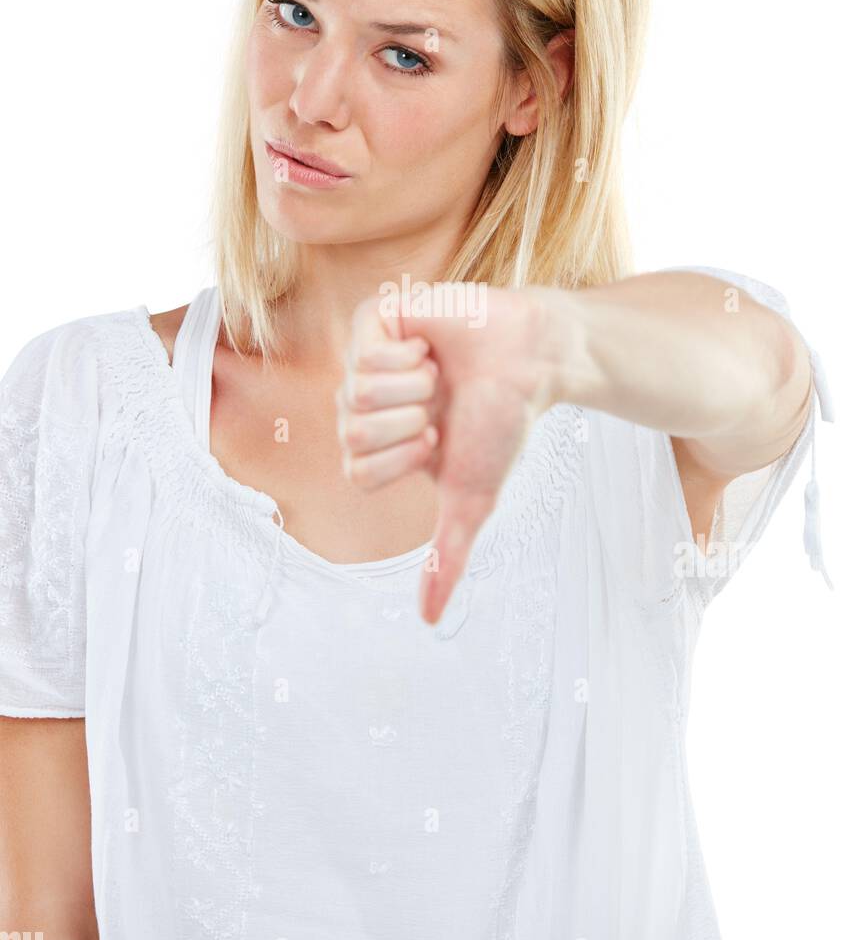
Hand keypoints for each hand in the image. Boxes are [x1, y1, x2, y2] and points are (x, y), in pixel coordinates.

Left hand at [335, 284, 555, 624]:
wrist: (532, 361)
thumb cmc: (502, 422)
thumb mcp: (469, 498)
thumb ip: (445, 557)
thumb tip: (429, 621)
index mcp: (375, 443)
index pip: (355, 472)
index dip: (403, 459)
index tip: (437, 440)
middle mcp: (360, 402)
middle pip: (351, 434)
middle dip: (410, 424)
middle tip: (440, 405)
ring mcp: (363, 358)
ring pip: (358, 393)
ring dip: (415, 389)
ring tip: (438, 374)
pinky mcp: (375, 318)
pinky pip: (365, 352)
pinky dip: (409, 356)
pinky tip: (429, 347)